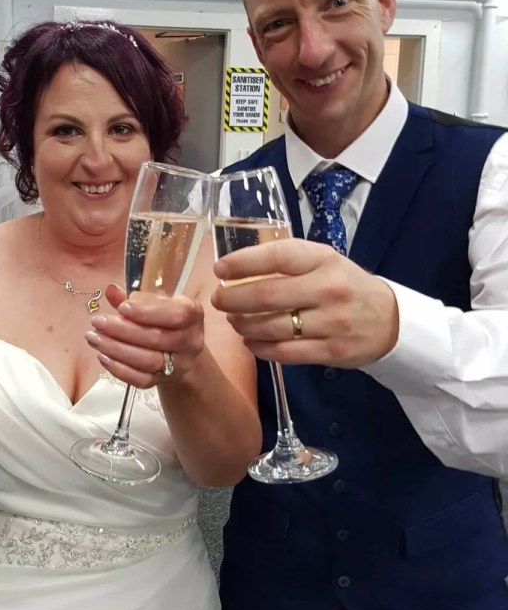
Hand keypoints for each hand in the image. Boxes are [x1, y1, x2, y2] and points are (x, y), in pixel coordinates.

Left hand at [86, 283, 204, 387]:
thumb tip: (111, 289)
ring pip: (147, 361)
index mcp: (192, 314)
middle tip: (97, 322)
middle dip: (122, 330)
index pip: (175, 314)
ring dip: (116, 349)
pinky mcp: (164, 380)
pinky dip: (120, 369)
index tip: (122, 308)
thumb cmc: (164, 319)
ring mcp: (179, 364)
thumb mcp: (155, 303)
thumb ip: (134, 298)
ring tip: (94, 338)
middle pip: (156, 338)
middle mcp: (191, 340)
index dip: (147, 312)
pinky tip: (103, 356)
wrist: (179, 350)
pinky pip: (141, 379)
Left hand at [211, 238, 398, 367]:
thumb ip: (287, 262)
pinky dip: (260, 347)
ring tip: (234, 321)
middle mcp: (328, 289)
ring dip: (244, 325)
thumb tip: (237, 268)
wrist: (389, 320)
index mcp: (323, 260)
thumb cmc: (345, 284)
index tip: (220, 269)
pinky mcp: (331, 352)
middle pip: (267, 296)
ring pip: (272, 327)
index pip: (276, 257)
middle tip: (218, 300)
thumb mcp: (324, 261)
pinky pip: (285, 352)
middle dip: (233, 299)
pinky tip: (250, 341)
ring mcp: (331, 323)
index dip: (242, 263)